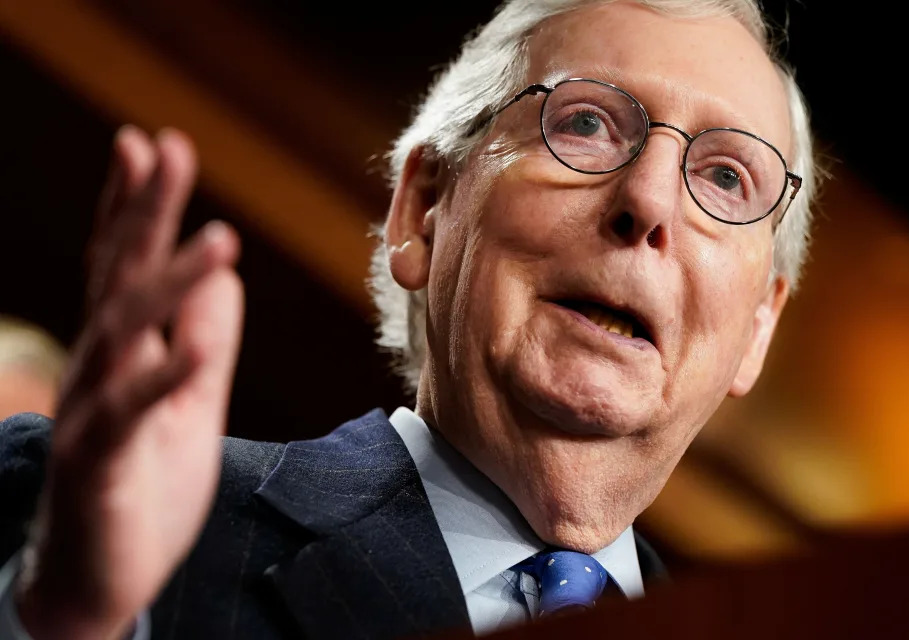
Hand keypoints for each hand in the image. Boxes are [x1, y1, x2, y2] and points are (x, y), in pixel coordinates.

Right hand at [14, 126, 243, 639]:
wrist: (103, 578)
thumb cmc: (143, 484)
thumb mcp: (191, 403)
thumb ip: (205, 340)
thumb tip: (226, 276)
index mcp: (124, 353)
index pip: (125, 265)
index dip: (135, 206)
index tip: (152, 145)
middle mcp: (100, 370)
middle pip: (119, 277)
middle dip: (143, 212)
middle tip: (166, 148)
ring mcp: (93, 414)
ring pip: (125, 334)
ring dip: (167, 282)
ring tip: (218, 237)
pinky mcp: (97, 465)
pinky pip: (131, 416)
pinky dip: (164, 380)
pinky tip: (192, 350)